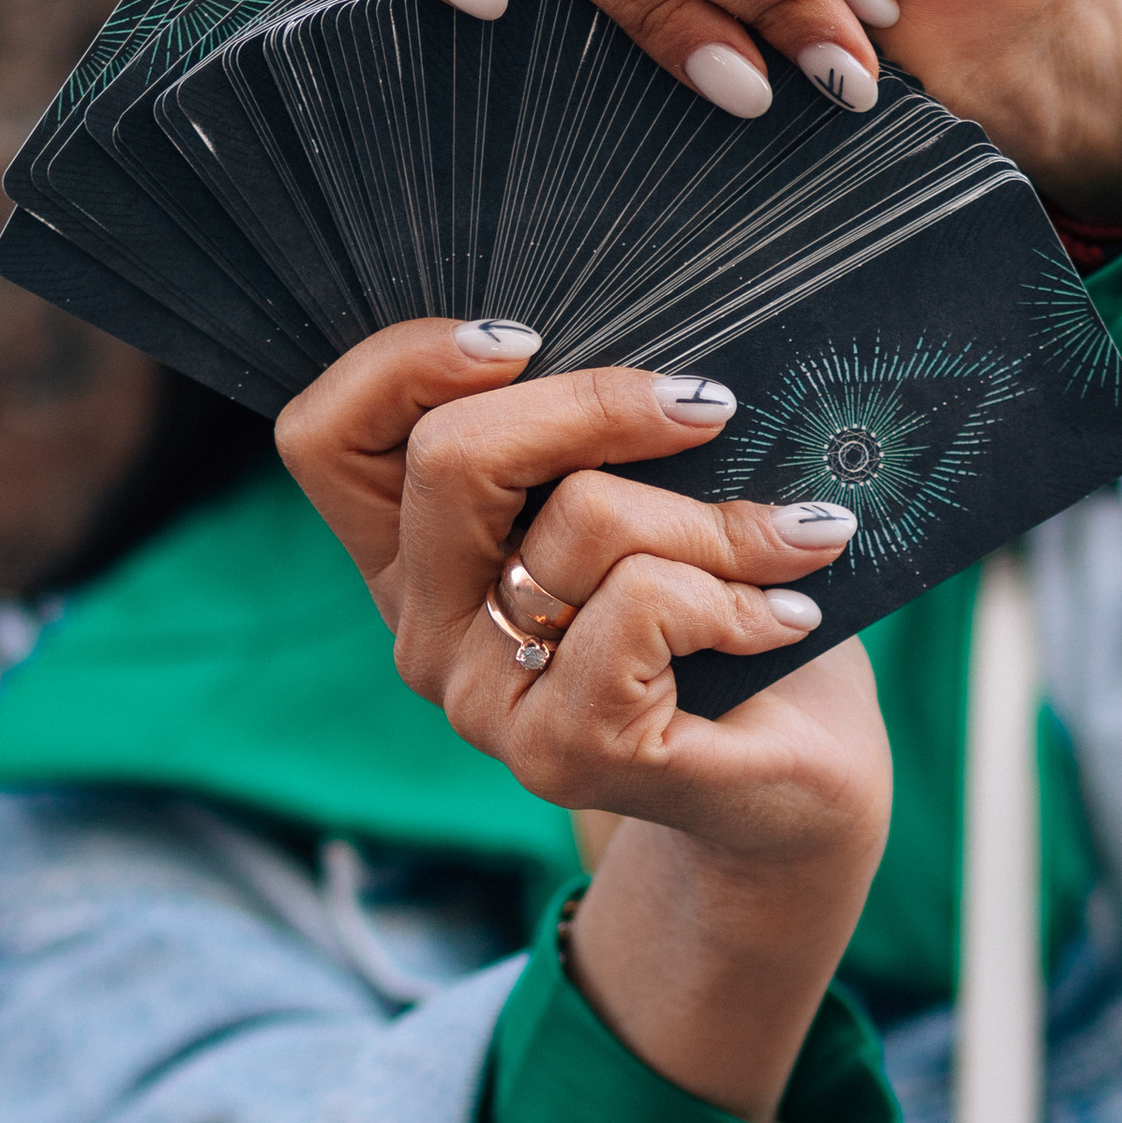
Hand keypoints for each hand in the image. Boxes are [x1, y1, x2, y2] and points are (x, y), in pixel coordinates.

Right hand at [276, 319, 890, 1122]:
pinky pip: (643, 607)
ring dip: (713, 516)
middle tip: (709, 407)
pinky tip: (784, 614)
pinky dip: (733, 591)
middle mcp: (428, 632)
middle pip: (451, 456)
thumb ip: (586, 441)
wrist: (795, 786)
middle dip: (595, 403)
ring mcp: (487, 702)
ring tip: (791, 540)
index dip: (404, 362)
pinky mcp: (564, 753)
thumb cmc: (722, 621)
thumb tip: (642, 342)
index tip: (527, 336)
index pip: (326, 439)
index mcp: (417, 560)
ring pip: (577, 523)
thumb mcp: (639, 499)